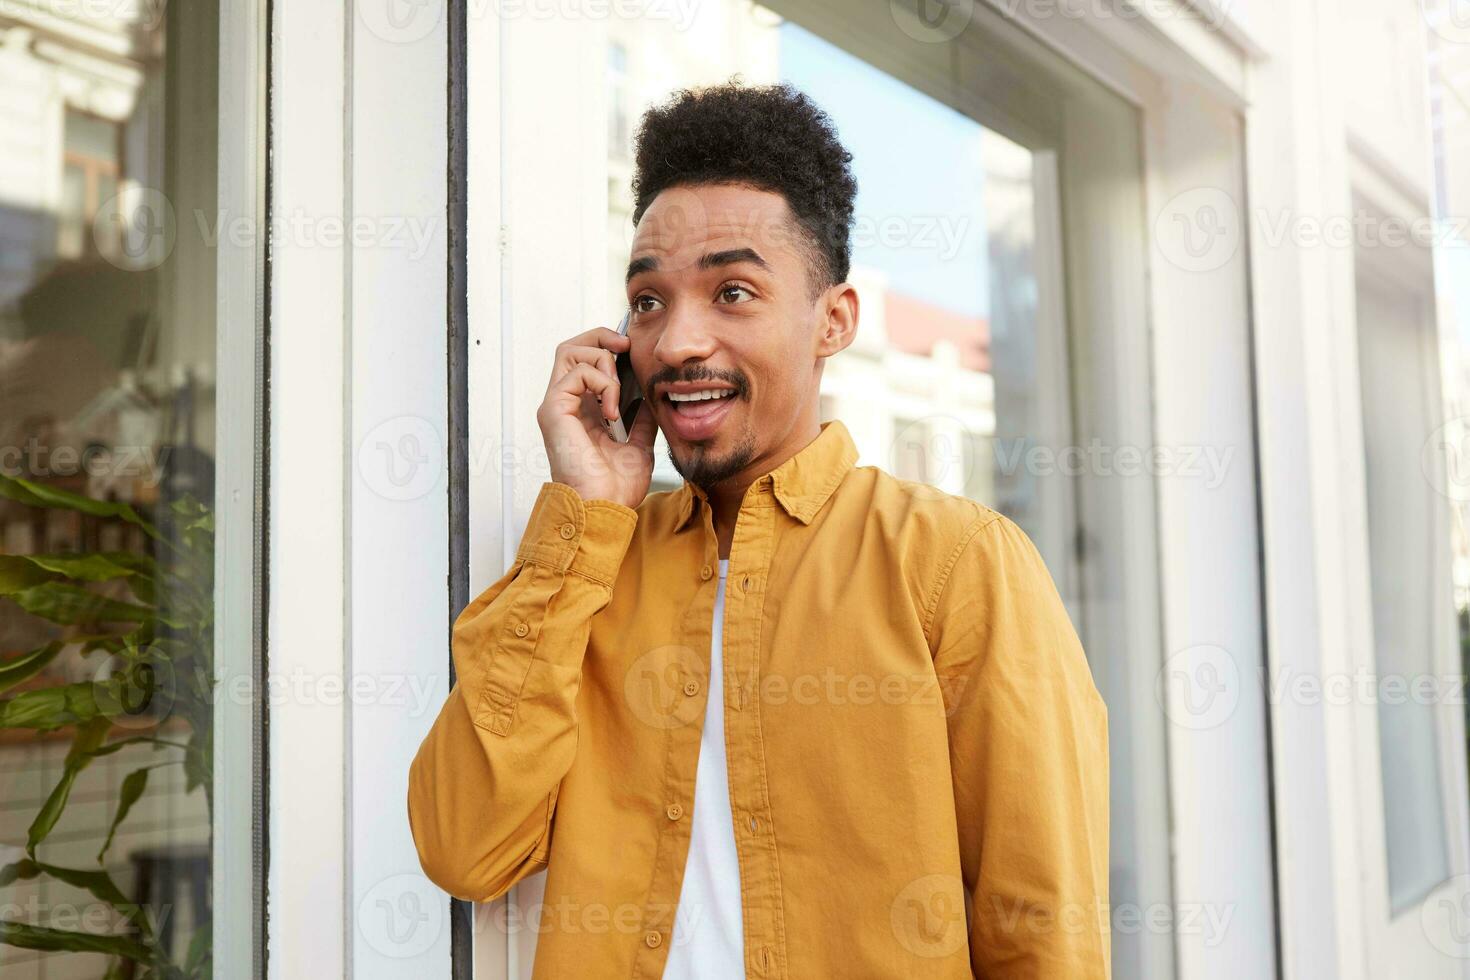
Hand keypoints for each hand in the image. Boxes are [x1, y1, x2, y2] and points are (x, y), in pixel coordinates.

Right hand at [536, 326, 658, 509]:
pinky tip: (611, 410)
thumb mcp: (640, 442)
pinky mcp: (554, 410)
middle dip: (602, 337)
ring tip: (617, 391)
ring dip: (604, 361)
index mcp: (583, 410)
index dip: (608, 346)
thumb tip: (651, 393)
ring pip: (571, 351)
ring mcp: (557, 405)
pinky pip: (576, 372)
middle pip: (572, 346)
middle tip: (627, 348)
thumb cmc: (616, 487)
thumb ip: (641, 417)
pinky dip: (601, 383)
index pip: (586, 360)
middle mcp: (566, 403)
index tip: (633, 350)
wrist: (605, 508)